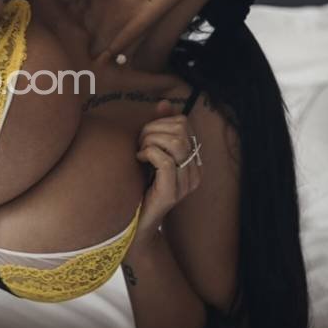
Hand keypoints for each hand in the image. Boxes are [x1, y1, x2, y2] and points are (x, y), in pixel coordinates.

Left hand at [132, 99, 202, 247]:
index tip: (144, 136)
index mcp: (192, 159)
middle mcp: (194, 171)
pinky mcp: (172, 193)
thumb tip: (165, 103)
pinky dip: (149, 153)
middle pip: (180, 131)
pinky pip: (165, 161)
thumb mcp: (150, 152)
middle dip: (153, 130)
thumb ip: (158, 128)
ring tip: (139, 151)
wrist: (132, 224)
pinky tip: (139, 159)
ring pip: (174, 143)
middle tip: (139, 144)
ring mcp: (185, 184)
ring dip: (150, 141)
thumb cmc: (139, 185)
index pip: (183, 124)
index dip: (159, 122)